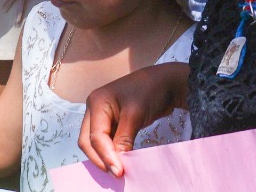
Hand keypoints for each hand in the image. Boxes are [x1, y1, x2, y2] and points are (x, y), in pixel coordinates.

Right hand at [78, 62, 189, 176]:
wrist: (167, 82)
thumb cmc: (150, 91)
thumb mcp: (136, 114)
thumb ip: (123, 139)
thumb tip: (117, 166)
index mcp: (97, 102)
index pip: (96, 136)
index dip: (106, 156)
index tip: (119, 172)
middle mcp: (95, 108)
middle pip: (88, 141)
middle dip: (100, 159)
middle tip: (117, 174)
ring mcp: (103, 116)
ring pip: (95, 143)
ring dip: (105, 157)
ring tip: (119, 171)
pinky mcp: (113, 122)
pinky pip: (106, 141)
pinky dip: (111, 152)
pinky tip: (120, 162)